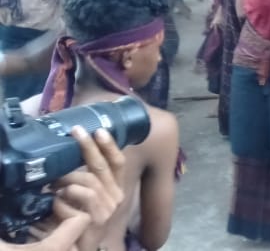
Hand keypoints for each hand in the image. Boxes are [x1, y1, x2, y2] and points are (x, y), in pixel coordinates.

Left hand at [30, 127, 125, 250]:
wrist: (80, 248)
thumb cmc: (79, 221)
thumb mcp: (86, 197)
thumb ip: (86, 180)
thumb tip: (71, 156)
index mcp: (115, 189)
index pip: (118, 163)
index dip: (110, 146)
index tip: (99, 130)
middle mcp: (116, 197)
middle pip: (103, 166)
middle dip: (89, 147)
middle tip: (76, 132)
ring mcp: (108, 208)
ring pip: (89, 181)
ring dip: (67, 178)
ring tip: (52, 183)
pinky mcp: (97, 218)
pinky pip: (81, 196)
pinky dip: (65, 197)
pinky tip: (55, 202)